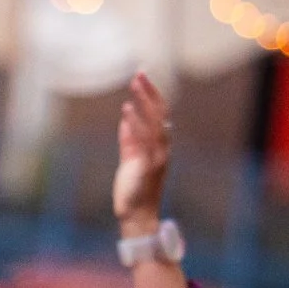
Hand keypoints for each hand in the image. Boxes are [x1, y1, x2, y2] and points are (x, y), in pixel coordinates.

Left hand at [112, 71, 171, 231]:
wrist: (135, 214)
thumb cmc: (133, 188)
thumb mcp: (130, 159)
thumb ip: (129, 139)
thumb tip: (126, 119)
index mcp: (158, 144)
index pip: (158, 114)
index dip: (151, 95)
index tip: (141, 78)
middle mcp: (162, 147)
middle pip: (159, 112)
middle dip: (150, 92)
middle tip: (139, 73)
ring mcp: (157, 155)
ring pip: (153, 122)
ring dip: (143, 101)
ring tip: (134, 84)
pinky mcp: (147, 165)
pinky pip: (142, 139)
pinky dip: (135, 123)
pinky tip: (126, 110)